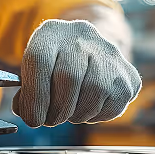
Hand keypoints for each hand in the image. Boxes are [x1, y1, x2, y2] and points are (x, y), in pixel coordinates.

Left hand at [13, 19, 141, 126]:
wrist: (88, 53)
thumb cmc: (53, 67)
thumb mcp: (32, 71)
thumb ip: (26, 91)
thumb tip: (29, 114)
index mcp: (50, 33)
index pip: (39, 60)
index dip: (34, 96)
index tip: (32, 119)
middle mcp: (82, 36)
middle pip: (70, 77)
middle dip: (57, 110)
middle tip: (50, 120)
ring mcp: (109, 53)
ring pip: (95, 91)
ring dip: (77, 114)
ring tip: (69, 113)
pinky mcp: (128, 75)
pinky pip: (114, 104)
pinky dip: (97, 116)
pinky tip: (87, 108)